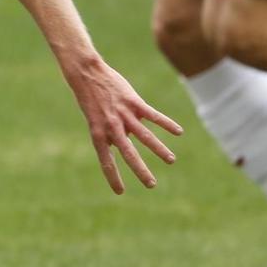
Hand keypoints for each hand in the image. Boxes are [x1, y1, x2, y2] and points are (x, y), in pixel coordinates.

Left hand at [63, 57, 183, 193]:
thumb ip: (111, 133)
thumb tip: (125, 144)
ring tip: (171, 160)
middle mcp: (112, 127)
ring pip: (145, 136)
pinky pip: (153, 116)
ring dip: (159, 149)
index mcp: (99, 134)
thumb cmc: (91, 99)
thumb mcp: (95, 120)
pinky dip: (166, 124)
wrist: (87, 74)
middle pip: (128, 154)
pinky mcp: (133, 102)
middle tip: (151, 185)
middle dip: (140, 171)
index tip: (120, 192)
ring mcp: (123, 115)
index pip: (106, 161)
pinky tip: (179, 132)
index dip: (112, 177)